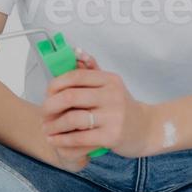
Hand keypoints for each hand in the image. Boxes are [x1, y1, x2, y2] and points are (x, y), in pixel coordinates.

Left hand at [40, 53, 155, 159]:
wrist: (148, 129)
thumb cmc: (122, 107)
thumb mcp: (110, 86)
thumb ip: (92, 70)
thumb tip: (75, 52)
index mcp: (109, 80)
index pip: (75, 76)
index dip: (55, 85)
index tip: (46, 94)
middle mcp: (112, 96)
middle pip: (70, 96)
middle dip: (50, 106)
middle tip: (43, 113)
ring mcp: (113, 117)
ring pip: (72, 118)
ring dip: (53, 125)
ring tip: (46, 129)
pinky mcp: (112, 136)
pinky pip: (79, 138)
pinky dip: (62, 139)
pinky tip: (54, 140)